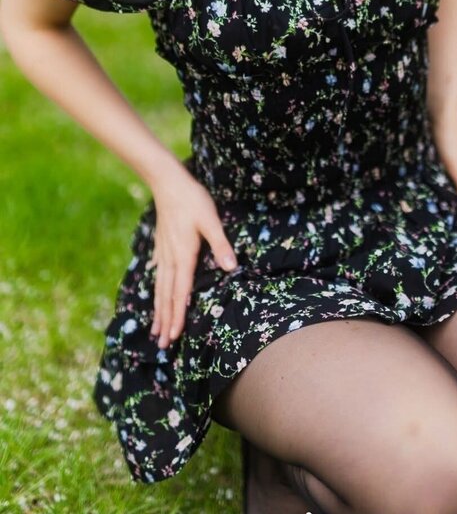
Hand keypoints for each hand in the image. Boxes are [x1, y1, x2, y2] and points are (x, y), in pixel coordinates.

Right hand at [148, 162, 237, 348]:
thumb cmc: (192, 199)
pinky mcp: (161, 244)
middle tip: (161, 345)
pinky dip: (156, 287)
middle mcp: (171, 259)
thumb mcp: (211, 220)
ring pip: (160, 287)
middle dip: (165, 321)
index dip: (178, 316)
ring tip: (154, 328)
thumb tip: (232, 268)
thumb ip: (220, 244)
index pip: (180, 293)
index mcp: (184, 256)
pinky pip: (157, 272)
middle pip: (167, 296)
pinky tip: (155, 290)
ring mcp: (163, 252)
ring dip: (158, 309)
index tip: (173, 337)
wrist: (167, 182)